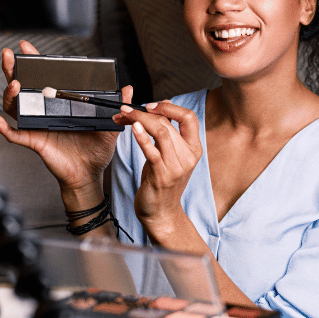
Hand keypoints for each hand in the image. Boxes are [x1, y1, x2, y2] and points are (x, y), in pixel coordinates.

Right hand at [0, 40, 129, 192]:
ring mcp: (37, 126)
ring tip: (14, 84)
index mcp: (59, 104)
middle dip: (13, 70)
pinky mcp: (36, 142)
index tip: (27, 48)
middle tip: (9, 55)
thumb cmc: (96, 151)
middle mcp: (44, 112)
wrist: (90, 174)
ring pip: (15, 107)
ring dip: (10, 95)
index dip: (34, 63)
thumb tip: (127, 89)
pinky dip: (5, 129)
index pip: (44, 78)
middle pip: (22, 87)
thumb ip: (117, 105)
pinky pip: (16, 135)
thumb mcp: (109, 125)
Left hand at [118, 101, 203, 240]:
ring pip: (161, 132)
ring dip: (139, 120)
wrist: (161, 213)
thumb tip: (164, 104)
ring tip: (124, 115)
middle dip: (144, 112)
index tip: (151, 105)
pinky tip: (132, 128)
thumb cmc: (162, 182)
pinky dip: (142, 137)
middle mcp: (188, 156)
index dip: (169, 107)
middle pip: (169, 123)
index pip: (189, 117)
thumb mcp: (170, 154)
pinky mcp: (161, 175)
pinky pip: (152, 151)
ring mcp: (176, 166)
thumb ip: (169, 131)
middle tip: (126, 109)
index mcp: (194, 148)